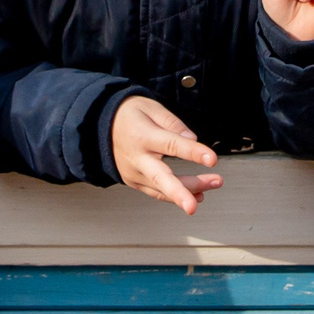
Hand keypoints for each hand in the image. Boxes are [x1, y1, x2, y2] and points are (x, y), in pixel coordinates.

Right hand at [110, 96, 221, 214]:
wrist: (100, 126)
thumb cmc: (128, 115)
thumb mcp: (151, 107)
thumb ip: (173, 123)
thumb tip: (192, 139)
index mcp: (142, 136)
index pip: (171, 145)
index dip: (193, 152)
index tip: (212, 159)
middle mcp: (136, 158)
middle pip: (160, 178)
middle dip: (179, 194)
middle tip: (193, 206)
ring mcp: (134, 173)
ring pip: (162, 189)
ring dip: (189, 191)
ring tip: (213, 184)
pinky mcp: (134, 182)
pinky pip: (156, 192)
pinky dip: (175, 196)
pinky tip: (197, 194)